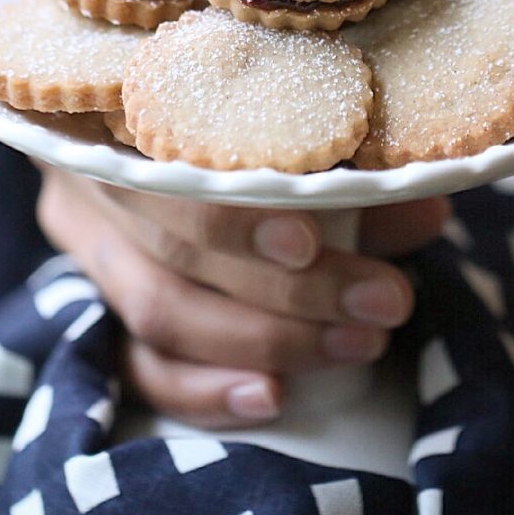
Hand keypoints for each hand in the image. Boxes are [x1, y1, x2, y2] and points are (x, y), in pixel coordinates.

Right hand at [36, 166, 448, 427]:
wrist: (148, 140)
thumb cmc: (228, 127)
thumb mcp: (286, 137)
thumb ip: (344, 174)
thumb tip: (425, 207)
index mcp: (125, 116)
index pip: (171, 172)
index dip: (234, 217)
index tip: (312, 245)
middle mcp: (92, 181)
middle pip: (175, 252)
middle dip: (286, 293)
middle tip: (383, 303)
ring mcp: (88, 248)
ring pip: (158, 312)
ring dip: (262, 341)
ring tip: (355, 346)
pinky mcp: (97, 309)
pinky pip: (140, 366)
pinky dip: (205, 390)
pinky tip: (272, 398)